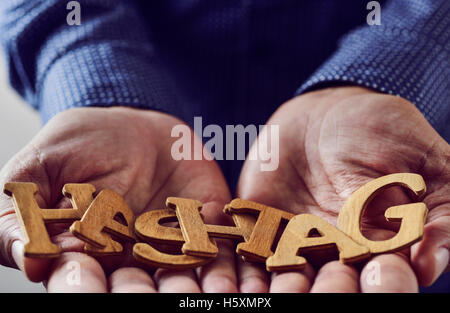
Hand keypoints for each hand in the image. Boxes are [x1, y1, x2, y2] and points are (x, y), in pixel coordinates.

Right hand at [0, 107, 237, 291]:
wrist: (131, 123)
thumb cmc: (78, 143)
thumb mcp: (40, 166)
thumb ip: (24, 207)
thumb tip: (26, 257)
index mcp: (85, 253)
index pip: (85, 280)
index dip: (88, 286)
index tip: (92, 283)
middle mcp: (130, 259)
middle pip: (138, 289)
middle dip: (146, 296)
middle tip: (155, 298)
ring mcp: (170, 245)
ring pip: (183, 278)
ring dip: (195, 291)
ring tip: (214, 298)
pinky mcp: (205, 226)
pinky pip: (220, 250)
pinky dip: (231, 268)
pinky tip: (239, 284)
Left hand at [236, 87, 449, 291]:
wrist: (324, 114)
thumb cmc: (385, 133)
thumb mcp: (428, 163)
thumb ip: (439, 211)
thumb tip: (429, 262)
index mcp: (382, 247)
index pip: (382, 279)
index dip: (379, 285)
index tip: (376, 280)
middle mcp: (337, 256)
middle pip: (331, 287)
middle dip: (325, 293)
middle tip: (313, 295)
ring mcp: (295, 245)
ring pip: (286, 280)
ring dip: (278, 291)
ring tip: (266, 298)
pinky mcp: (260, 229)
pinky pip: (247, 252)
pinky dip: (236, 268)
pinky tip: (227, 282)